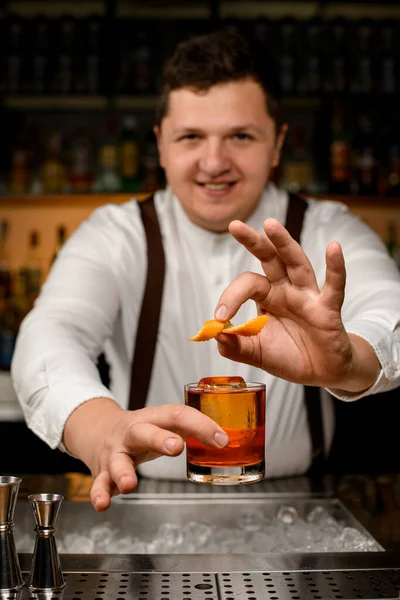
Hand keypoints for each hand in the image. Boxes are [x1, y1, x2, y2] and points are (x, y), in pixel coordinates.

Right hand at [63, 398, 228, 511]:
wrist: (98, 429)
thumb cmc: (142, 429)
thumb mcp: (165, 424)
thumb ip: (191, 432)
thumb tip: (224, 443)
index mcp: (153, 418)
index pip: (177, 415)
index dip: (200, 425)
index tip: (221, 440)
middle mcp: (132, 433)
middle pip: (143, 432)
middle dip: (159, 439)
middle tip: (176, 447)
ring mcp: (115, 452)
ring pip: (117, 461)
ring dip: (123, 473)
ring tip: (130, 485)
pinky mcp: (102, 471)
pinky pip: (99, 483)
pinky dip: (99, 493)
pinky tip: (103, 504)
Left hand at [215, 218, 379, 391]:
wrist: (321, 373)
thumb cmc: (289, 356)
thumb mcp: (256, 353)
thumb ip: (234, 346)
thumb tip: (214, 334)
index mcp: (267, 297)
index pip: (247, 284)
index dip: (231, 296)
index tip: (218, 317)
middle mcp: (287, 290)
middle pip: (270, 259)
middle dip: (254, 241)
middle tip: (234, 226)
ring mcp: (308, 296)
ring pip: (297, 264)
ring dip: (284, 243)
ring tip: (270, 225)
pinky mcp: (328, 309)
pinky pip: (334, 286)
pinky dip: (336, 268)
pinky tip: (334, 248)